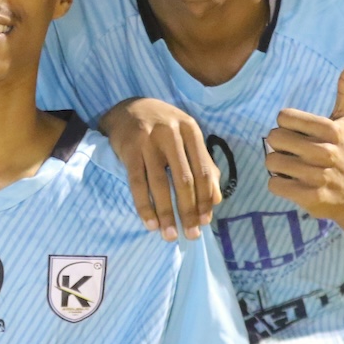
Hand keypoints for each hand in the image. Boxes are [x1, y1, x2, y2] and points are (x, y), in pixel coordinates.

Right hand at [98, 98, 219, 240]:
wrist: (128, 109)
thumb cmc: (163, 128)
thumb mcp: (187, 138)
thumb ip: (204, 165)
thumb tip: (215, 200)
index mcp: (191, 130)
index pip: (203, 170)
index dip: (205, 198)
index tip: (205, 222)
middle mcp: (171, 133)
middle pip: (183, 179)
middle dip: (188, 211)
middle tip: (190, 235)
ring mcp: (148, 141)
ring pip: (159, 184)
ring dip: (166, 213)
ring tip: (169, 235)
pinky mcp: (128, 149)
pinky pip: (137, 183)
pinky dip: (144, 206)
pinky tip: (150, 223)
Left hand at [264, 54, 343, 221]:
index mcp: (331, 130)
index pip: (283, 117)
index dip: (288, 127)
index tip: (304, 136)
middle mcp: (326, 152)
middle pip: (273, 138)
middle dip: (280, 147)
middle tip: (298, 155)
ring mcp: (319, 176)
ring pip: (271, 161)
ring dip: (278, 167)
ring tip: (297, 170)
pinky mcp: (310, 197)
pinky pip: (273, 184)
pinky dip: (279, 185)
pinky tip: (296, 185)